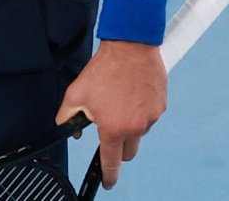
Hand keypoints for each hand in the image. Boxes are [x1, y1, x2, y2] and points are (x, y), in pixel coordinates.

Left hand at [55, 40, 166, 187]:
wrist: (130, 47)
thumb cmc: (103, 70)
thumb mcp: (75, 94)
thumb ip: (67, 117)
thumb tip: (71, 130)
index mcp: (113, 128)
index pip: (111, 162)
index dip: (109, 175)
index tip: (108, 182)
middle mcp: (135, 127)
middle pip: (128, 152)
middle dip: (119, 146)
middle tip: (111, 127)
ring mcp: (151, 118)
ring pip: (139, 133)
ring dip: (131, 126)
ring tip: (120, 101)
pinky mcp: (161, 106)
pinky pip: (150, 117)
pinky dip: (141, 112)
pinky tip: (132, 94)